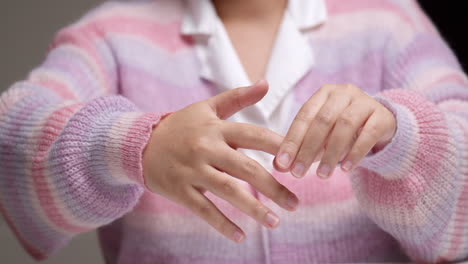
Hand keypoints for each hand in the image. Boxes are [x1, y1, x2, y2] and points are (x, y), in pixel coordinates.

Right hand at [143, 80, 298, 242]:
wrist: (140, 143)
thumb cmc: (181, 126)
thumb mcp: (207, 107)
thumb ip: (237, 97)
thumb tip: (266, 83)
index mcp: (216, 128)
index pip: (254, 135)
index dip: (279, 147)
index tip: (302, 160)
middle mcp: (206, 148)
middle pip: (246, 167)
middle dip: (274, 187)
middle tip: (295, 203)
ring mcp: (192, 170)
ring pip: (228, 191)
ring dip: (254, 209)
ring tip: (275, 222)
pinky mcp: (180, 190)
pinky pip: (203, 210)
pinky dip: (222, 224)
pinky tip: (240, 237)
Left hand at [274, 84, 395, 177]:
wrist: (380, 125)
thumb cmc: (342, 131)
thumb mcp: (320, 138)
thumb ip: (300, 149)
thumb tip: (277, 166)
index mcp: (323, 94)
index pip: (303, 117)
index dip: (292, 141)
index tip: (282, 164)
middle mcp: (343, 93)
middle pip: (322, 121)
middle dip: (308, 149)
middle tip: (298, 173)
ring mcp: (365, 102)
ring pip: (345, 126)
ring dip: (331, 153)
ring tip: (322, 175)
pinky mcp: (383, 116)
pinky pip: (368, 134)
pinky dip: (355, 153)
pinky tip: (345, 169)